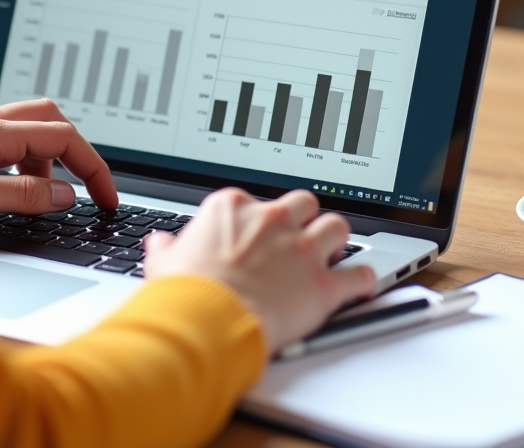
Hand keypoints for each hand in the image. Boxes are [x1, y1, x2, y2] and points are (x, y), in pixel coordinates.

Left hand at [0, 100, 117, 230]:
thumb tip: (67, 196)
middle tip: (89, 187)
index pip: (63, 137)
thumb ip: (24, 196)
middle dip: (78, 153)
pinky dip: (30, 166)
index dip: (92, 167)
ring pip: (35, 133)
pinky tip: (20, 191)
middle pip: (54, 121)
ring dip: (51, 162)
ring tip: (45, 198)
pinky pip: (14, 146)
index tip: (107, 196)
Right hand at [144, 188, 376, 353]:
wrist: (205, 323)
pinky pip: (359, 275)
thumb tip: (159, 245)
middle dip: (303, 220)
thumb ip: (167, 248)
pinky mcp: (323, 285)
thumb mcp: (163, 263)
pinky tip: (363, 284)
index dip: (259, 221)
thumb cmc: (184, 294)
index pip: (256, 201)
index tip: (257, 235)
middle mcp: (272, 220)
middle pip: (303, 204)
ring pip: (337, 227)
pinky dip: (363, 280)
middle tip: (297, 238)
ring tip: (331, 252)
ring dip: (335, 240)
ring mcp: (301, 250)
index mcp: (233, 208)